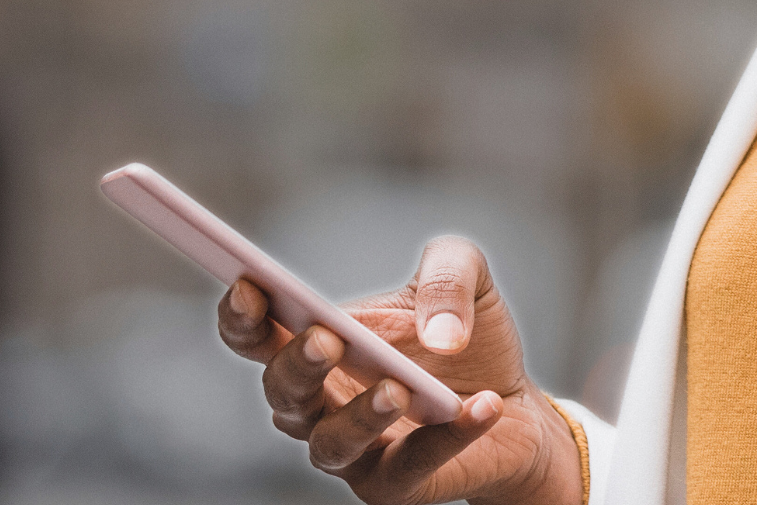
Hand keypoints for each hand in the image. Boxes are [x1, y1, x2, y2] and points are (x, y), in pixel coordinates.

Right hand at [216, 236, 584, 504]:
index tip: (249, 284)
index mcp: (317, 343)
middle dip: (297, 365)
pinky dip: (445, 438)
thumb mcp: (464, 274)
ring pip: (330, 444)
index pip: (255, 335)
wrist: (515, 401)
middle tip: (326, 339)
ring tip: (397, 389)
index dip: (241, 315)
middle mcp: (321, 402)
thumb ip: (447, 273)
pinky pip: (410, 465)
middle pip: (283, 392)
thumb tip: (440, 334)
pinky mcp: (395, 484)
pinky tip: (481, 406)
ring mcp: (353, 449)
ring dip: (357, 417)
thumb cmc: (467, 335)